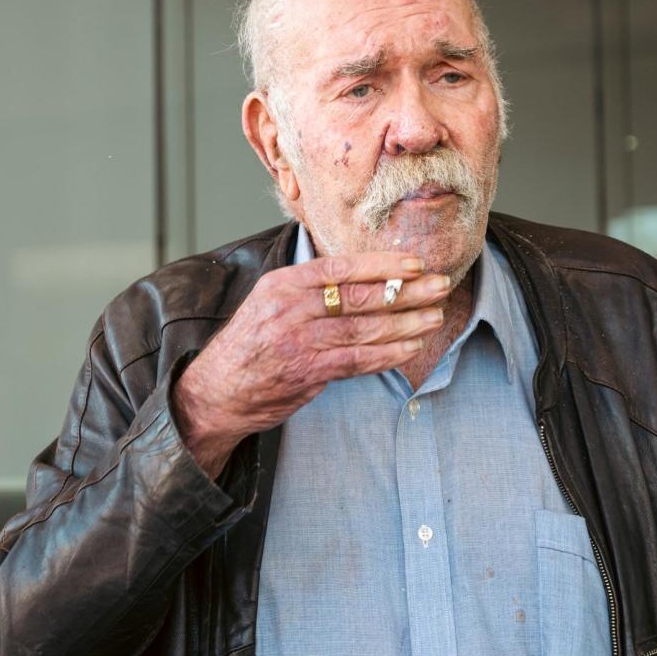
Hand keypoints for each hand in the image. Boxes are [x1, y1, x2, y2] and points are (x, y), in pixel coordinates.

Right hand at [172, 252, 451, 477]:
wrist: (216, 391)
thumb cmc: (249, 346)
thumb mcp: (268, 302)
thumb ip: (307, 289)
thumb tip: (357, 275)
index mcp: (282, 284)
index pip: (339, 267)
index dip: (381, 265)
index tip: (414, 264)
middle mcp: (290, 309)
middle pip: (358, 297)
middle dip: (405, 291)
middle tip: (440, 286)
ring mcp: (298, 342)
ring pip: (363, 329)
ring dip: (405, 323)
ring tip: (434, 317)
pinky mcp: (306, 373)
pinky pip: (356, 361)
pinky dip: (386, 354)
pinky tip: (410, 348)